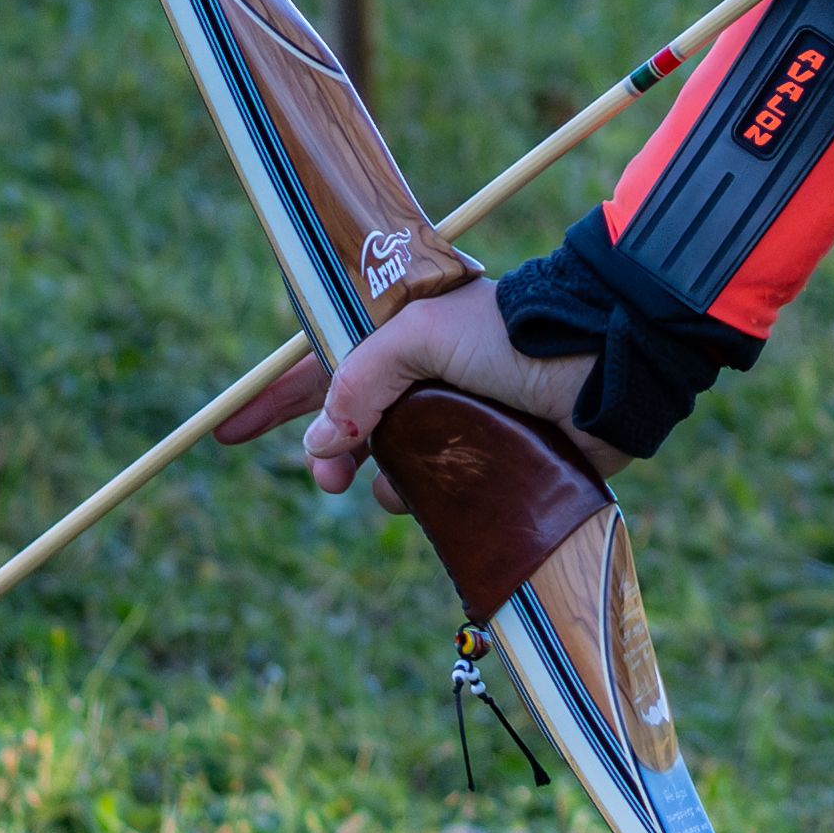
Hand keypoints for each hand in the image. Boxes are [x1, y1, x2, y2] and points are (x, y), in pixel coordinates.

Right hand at [298, 273, 598, 500]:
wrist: (603, 364)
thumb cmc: (514, 335)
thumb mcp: (424, 333)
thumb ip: (362, 379)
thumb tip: (321, 440)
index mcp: (406, 333)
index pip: (324, 361)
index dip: (277, 397)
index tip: (230, 429)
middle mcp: (427, 377)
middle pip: (349, 423)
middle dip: (325, 452)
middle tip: (328, 478)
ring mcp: (456, 420)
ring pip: (387, 464)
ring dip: (376, 479)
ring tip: (387, 482)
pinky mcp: (486, 460)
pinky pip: (430, 491)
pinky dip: (417, 499)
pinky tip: (423, 497)